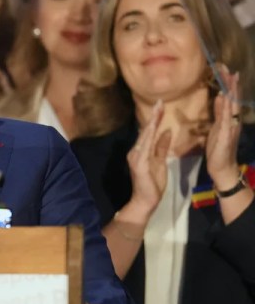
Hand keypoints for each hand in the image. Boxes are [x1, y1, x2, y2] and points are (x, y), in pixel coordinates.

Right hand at [126, 100, 171, 216]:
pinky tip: (153, 128)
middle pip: (146, 131)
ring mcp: (136, 157)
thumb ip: (162, 147)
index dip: (155, 118)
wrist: (145, 201)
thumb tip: (167, 131)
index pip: (149, 132)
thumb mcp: (160, 162)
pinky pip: (145, 147)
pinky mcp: (139, 163)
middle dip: (153, 116)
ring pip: (145, 136)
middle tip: (159, 102)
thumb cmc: (153, 184)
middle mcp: (136, 151)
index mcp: (141, 151)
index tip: (160, 105)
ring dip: (152, 123)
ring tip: (157, 110)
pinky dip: (149, 136)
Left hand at [207, 65, 241, 186]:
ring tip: (229, 78)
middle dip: (231, 84)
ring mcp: (231, 127)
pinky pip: (225, 119)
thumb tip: (219, 97)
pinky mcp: (225, 135)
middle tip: (228, 68)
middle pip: (233, 99)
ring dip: (230, 92)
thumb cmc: (217, 148)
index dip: (229, 85)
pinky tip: (223, 99)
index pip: (230, 99)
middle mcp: (233, 121)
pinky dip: (225, 109)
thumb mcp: (216, 127)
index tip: (226, 70)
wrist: (221, 167)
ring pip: (231, 106)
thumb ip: (219, 113)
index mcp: (229, 119)